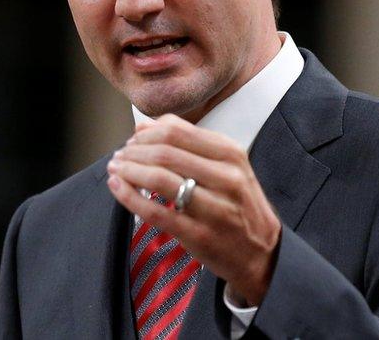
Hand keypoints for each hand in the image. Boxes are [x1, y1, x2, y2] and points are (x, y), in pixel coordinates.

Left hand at [106, 114, 281, 305]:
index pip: (176, 131)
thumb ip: (186, 141)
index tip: (132, 140)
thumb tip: (143, 125)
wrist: (263, 253)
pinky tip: (118, 188)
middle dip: (133, 152)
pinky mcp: (200, 235)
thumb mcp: (226, 165)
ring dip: (129, 171)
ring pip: (160, 180)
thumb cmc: (238, 204)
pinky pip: (156, 212)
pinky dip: (130, 198)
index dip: (146, 134)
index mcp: (231, 154)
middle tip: (119, 156)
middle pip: (165, 153)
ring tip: (116, 169)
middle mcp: (226, 178)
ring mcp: (215, 208)